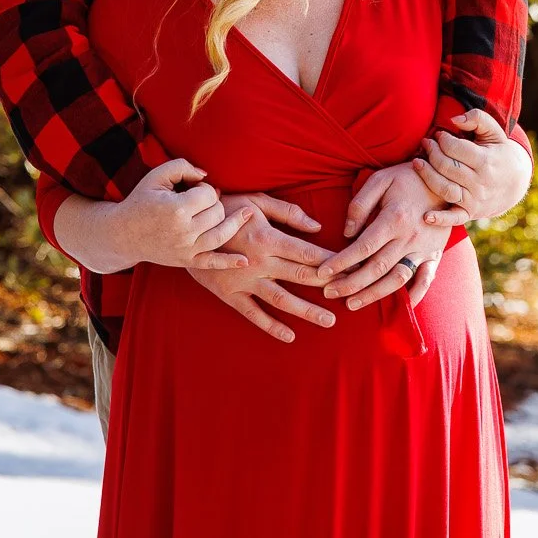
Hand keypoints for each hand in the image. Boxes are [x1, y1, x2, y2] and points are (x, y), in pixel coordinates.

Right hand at [104, 159, 254, 270]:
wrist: (123, 234)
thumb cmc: (141, 201)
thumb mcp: (156, 176)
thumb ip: (182, 167)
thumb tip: (206, 175)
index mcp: (176, 209)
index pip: (208, 194)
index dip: (205, 188)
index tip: (195, 188)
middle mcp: (184, 231)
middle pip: (217, 213)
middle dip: (215, 203)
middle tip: (204, 200)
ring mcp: (186, 249)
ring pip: (221, 234)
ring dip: (234, 223)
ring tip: (247, 213)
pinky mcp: (186, 261)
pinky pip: (212, 263)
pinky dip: (230, 262)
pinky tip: (245, 261)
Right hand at [187, 193, 336, 342]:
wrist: (185, 227)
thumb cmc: (225, 208)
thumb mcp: (256, 202)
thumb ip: (288, 213)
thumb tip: (317, 227)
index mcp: (268, 238)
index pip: (308, 253)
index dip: (332, 261)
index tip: (352, 267)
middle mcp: (259, 262)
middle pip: (301, 276)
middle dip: (328, 286)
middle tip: (351, 294)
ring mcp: (244, 280)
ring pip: (281, 299)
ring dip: (306, 311)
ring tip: (329, 321)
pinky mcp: (230, 293)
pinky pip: (253, 313)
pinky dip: (271, 325)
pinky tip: (290, 336)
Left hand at [316, 166, 450, 311]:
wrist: (444, 179)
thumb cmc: (406, 178)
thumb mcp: (380, 180)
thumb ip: (360, 205)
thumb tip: (347, 233)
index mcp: (394, 219)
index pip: (362, 247)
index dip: (341, 262)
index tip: (322, 272)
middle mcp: (409, 237)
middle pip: (376, 268)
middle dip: (350, 284)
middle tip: (329, 293)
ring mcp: (424, 248)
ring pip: (397, 279)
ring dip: (374, 294)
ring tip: (352, 303)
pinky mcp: (435, 254)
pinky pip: (426, 280)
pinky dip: (414, 296)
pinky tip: (399, 306)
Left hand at [412, 108, 531, 226]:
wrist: (516, 183)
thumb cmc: (499, 152)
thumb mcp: (494, 132)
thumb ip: (477, 118)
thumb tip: (454, 120)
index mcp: (486, 161)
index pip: (455, 148)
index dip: (442, 139)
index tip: (438, 135)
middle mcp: (480, 183)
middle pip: (447, 167)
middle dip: (431, 153)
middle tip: (425, 144)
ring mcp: (475, 200)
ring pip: (445, 189)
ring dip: (427, 176)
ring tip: (417, 163)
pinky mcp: (471, 213)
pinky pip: (454, 219)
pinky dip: (439, 219)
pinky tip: (425, 216)